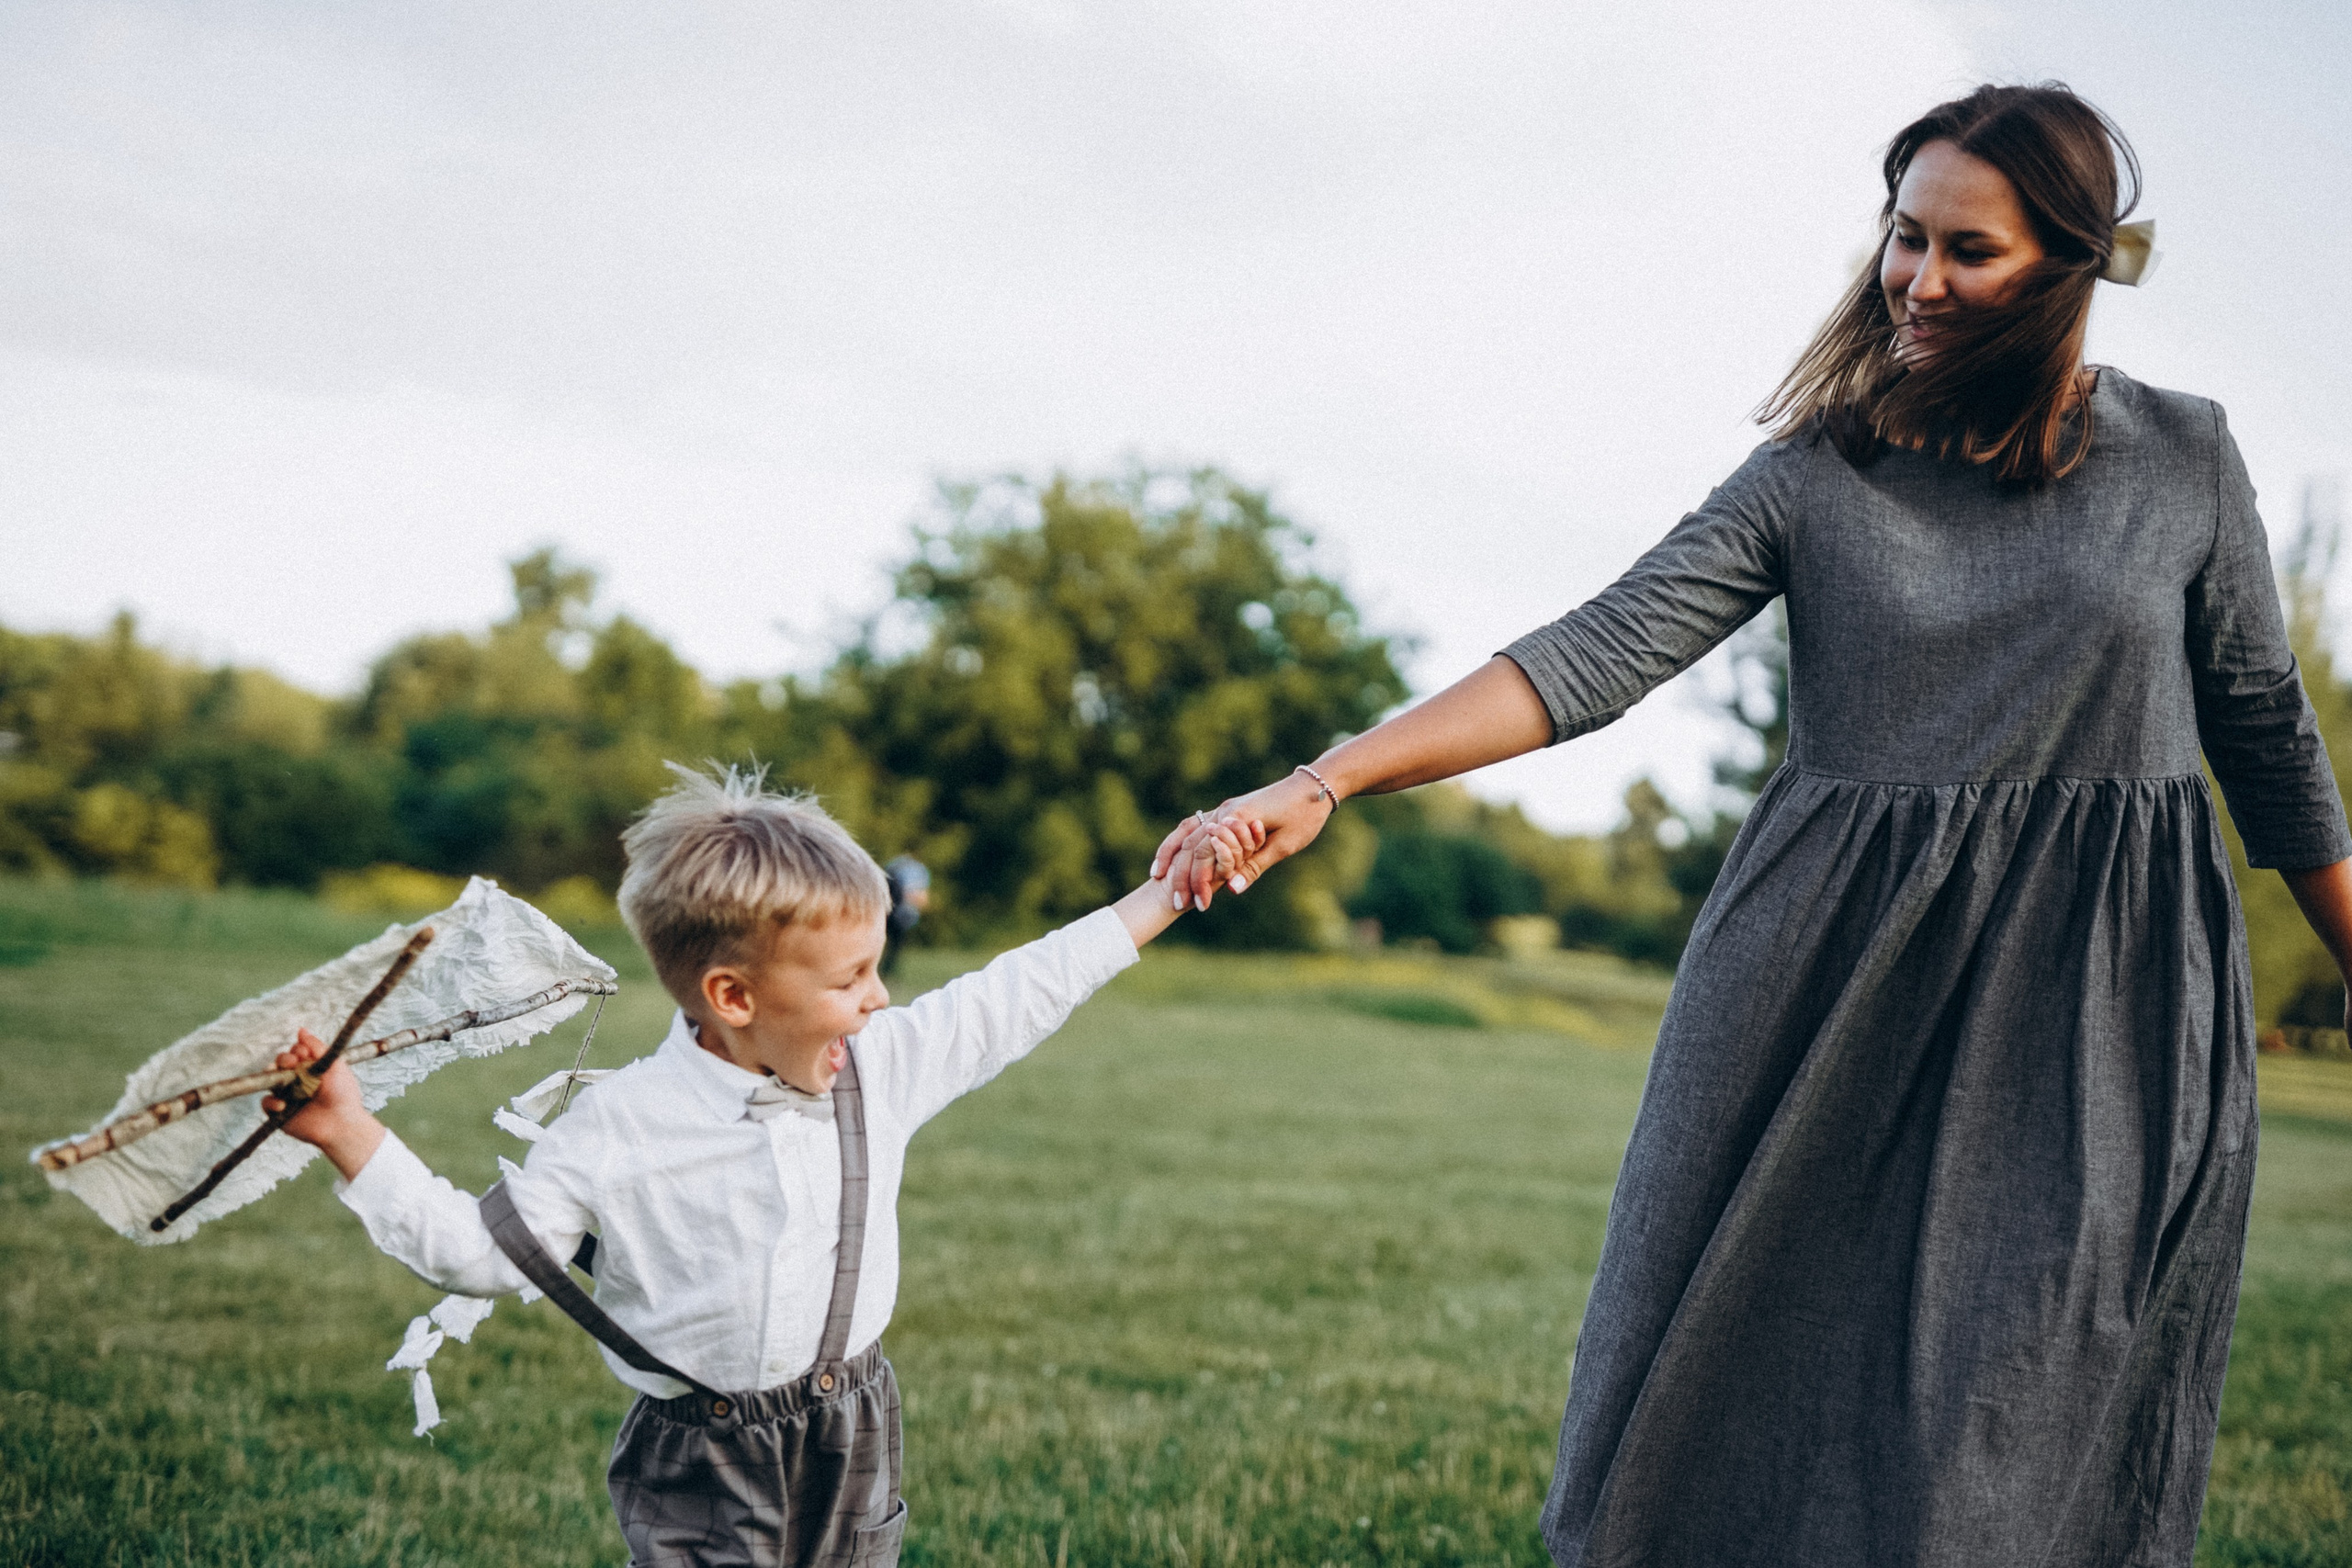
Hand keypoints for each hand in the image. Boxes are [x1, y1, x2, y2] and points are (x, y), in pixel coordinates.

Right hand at [264, 1027, 384, 1178]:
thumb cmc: (343, 1093)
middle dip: (284, 1059)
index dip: (297, 1051)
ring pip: (270, 1080)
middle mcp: (296, 1080)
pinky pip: (266, 1102)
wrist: (342, 1122)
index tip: (304, 1053)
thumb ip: (318, 1047)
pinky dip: (271, 1101)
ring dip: (274, 1075)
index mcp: (310, 1069)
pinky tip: (283, 1103)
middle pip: (280, 1063)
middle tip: (293, 1063)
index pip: (295, 1053)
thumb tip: (301, 1030)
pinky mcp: (279, 1112)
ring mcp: (287, 1095)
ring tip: (287, 1078)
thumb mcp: (335, 1064)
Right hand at [1151, 769, 1334, 911]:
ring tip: (1158, 878)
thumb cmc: (1304, 814)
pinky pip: (1196, 826)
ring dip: (1173, 855)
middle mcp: (1224, 812)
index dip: (1198, 881)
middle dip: (1181, 876)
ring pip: (1187, 832)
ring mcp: (1224, 809)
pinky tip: (1175, 855)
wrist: (1315, 785)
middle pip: (1191, 845)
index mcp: (1237, 818)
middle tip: (1176, 904)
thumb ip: (1255, 866)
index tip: (1199, 905)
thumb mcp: (1284, 845)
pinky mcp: (1229, 811)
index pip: (1205, 853)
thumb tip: (1231, 889)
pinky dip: (1182, 841)